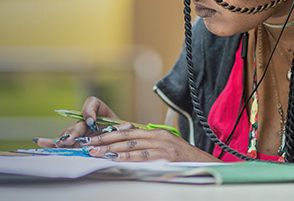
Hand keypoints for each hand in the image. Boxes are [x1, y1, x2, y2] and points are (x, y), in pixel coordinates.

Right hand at [35, 96, 118, 147]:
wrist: (123, 146)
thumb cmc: (126, 135)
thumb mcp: (128, 129)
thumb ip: (125, 126)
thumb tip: (125, 126)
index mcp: (100, 112)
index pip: (92, 103)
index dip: (89, 111)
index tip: (91, 122)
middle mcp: (88, 121)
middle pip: (78, 122)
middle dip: (75, 131)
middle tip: (72, 139)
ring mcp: (79, 132)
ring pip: (69, 133)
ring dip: (65, 138)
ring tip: (62, 144)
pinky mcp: (73, 143)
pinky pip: (61, 141)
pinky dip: (50, 142)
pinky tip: (40, 141)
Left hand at [81, 127, 219, 161]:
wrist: (205, 164)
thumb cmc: (184, 160)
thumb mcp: (165, 148)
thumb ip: (148, 146)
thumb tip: (127, 148)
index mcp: (156, 133)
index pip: (128, 131)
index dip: (109, 134)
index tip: (93, 138)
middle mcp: (158, 136)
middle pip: (126, 136)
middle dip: (104, 140)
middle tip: (88, 144)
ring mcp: (162, 145)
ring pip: (132, 144)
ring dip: (111, 148)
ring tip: (96, 152)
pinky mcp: (166, 155)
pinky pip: (143, 156)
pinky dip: (127, 157)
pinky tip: (115, 158)